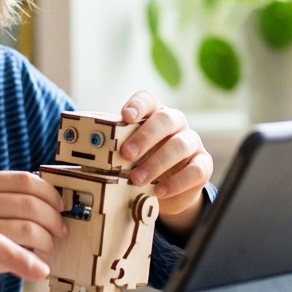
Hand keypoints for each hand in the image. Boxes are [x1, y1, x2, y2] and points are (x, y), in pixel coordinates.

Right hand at [0, 171, 65, 261]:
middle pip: (32, 203)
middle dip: (54, 219)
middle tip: (60, 231)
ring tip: (48, 249)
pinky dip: (36, 260)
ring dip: (48, 240)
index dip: (50, 192)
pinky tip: (35, 265)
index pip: (25, 179)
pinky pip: (21, 253)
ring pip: (31, 228)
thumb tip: (44, 204)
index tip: (59, 205)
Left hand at [119, 91, 213, 232]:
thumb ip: (114, 148)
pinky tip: (160, 191)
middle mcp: (175, 123)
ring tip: (137, 179)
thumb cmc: (141, 162)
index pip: (147, 100)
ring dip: (156, 162)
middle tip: (126, 154)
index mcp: (153, 114)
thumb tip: (88, 152)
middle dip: (144, 137)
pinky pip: (195, 170)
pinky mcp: (203, 164)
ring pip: (180, 145)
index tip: (125, 116)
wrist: (165, 187)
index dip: (137, 105)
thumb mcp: (126, 153)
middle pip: (165, 119)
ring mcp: (192, 142)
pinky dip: (177, 182)